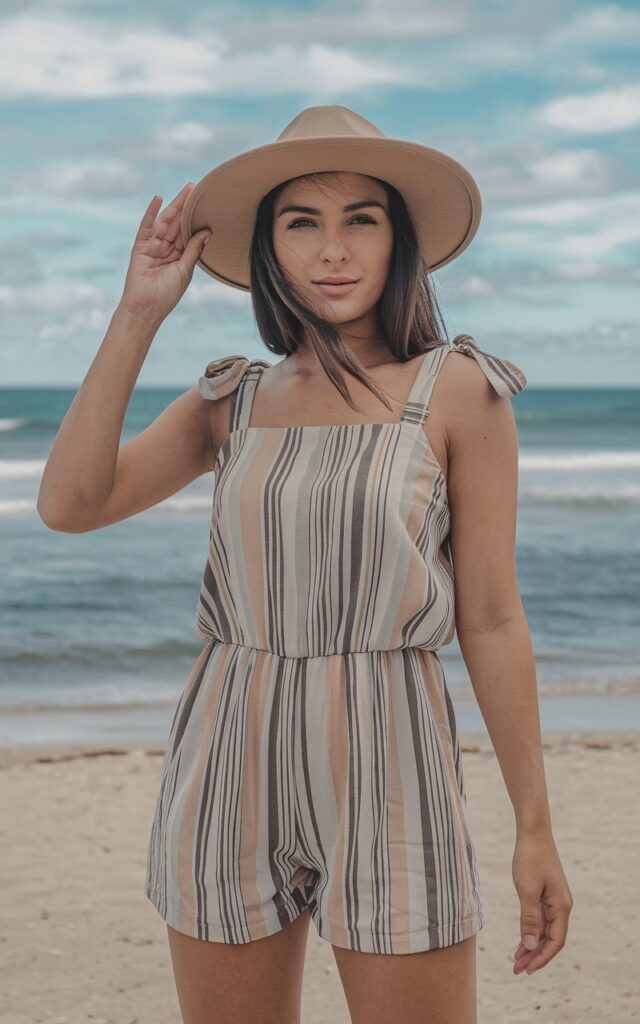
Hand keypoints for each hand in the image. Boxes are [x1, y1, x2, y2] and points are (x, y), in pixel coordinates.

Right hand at [117, 183, 209, 322]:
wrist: (147, 308)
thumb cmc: (167, 294)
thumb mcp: (185, 269)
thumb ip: (193, 249)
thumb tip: (207, 231)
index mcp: (179, 257)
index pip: (188, 233)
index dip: (195, 219)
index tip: (206, 203)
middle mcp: (166, 250)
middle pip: (177, 224)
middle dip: (186, 207)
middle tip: (196, 188)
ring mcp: (153, 247)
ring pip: (165, 223)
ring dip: (174, 206)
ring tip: (186, 190)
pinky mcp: (140, 247)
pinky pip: (146, 227)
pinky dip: (151, 213)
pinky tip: (158, 199)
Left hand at [511, 829, 572, 975]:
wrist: (532, 832)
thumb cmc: (530, 858)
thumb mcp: (527, 890)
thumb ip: (529, 919)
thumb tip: (531, 946)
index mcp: (562, 906)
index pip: (555, 941)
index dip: (542, 958)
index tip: (526, 970)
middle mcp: (561, 906)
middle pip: (551, 939)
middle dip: (535, 956)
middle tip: (517, 970)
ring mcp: (554, 900)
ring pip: (545, 931)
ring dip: (532, 946)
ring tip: (516, 961)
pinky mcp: (545, 894)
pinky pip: (540, 920)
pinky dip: (531, 932)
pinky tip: (521, 941)